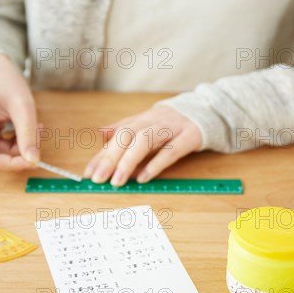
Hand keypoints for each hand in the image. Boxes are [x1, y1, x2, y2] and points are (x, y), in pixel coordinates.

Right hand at [0, 54, 39, 171]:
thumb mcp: (22, 106)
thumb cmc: (4, 80)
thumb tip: (34, 161)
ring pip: (2, 154)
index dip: (14, 165)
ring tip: (34, 125)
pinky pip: (1, 147)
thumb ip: (28, 135)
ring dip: (21, 145)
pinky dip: (16, 141)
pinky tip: (24, 126)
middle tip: (38, 132)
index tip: (36, 159)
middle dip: (21, 151)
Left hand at [83, 106, 201, 185]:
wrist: (204, 111)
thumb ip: (123, 129)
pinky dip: (156, 164)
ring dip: (129, 161)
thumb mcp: (145, 122)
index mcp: (140, 120)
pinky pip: (171, 151)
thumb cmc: (169, 123)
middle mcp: (152, 122)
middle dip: (110, 158)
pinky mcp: (188, 137)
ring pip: (145, 141)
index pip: (115, 138)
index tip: (89, 173)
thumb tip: (100, 134)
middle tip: (98, 179)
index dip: (101, 155)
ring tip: (117, 181)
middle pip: (126, 137)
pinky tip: (144, 178)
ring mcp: (171, 129)